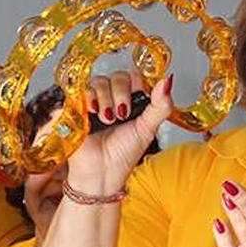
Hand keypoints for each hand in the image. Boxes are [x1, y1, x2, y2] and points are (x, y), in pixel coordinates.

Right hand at [66, 71, 172, 195]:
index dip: (137, 82)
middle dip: (120, 94)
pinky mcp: (77, 106)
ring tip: (107, 120)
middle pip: (117, 76)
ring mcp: (95, 101)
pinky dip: (87, 99)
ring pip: (99, 82)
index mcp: (132, 100)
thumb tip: (168, 81)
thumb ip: (160, 105)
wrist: (101, 171)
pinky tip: (92, 114)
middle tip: (122, 114)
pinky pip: (79, 90)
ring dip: (105, 100)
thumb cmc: (123, 154)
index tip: (139, 95)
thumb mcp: (148, 128)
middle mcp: (113, 98)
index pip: (135, 75)